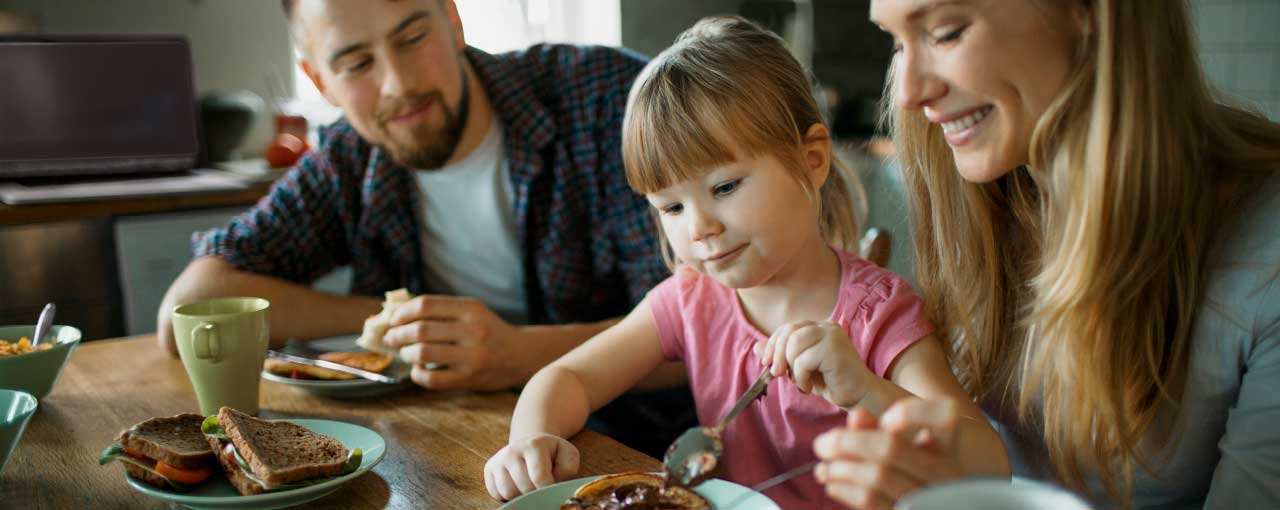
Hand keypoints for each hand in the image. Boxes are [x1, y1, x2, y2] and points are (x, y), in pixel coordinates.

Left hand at [382, 295, 524, 390]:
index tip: (393, 320)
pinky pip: (432, 379)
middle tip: (391, 339)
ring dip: (406, 354)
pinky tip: (418, 370)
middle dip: (397, 335)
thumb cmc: (489, 332)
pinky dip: (417, 375)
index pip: (425, 305)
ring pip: (423, 353)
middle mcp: (473, 330)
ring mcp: (473, 356)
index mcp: (470, 308)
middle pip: (420, 330)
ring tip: (406, 354)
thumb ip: (442, 310)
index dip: (402, 313)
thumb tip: (397, 314)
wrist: (521, 355)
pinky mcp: (471, 378)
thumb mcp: (472, 312)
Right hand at [484, 433, 579, 500]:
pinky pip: (496, 493)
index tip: (552, 487)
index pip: (539, 478)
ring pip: (508, 493)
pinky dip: (508, 495)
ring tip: (530, 485)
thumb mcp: (567, 455)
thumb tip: (554, 482)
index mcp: (534, 445)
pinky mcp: (489, 469)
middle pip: (523, 488)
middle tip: (541, 485)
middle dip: (536, 492)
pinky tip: (517, 485)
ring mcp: (498, 459)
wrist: (530, 444)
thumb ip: (568, 468)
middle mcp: (512, 451)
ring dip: (521, 495)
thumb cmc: (552, 453)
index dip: (548, 488)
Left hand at [753, 320, 872, 407]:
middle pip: (788, 332)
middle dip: (777, 355)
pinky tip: (810, 387)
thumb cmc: (831, 382)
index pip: (788, 328)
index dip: (772, 344)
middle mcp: (826, 326)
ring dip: (792, 369)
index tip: (766, 363)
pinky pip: (803, 360)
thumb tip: (756, 347)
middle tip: (778, 375)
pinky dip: (801, 377)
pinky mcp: (834, 348)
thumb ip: (781, 356)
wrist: (859, 396)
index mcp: (819, 327)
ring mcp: (832, 335)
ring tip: (802, 382)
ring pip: (793, 345)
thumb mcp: (800, 368)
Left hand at [813, 398, 965, 509]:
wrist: (926, 505)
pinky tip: (833, 483)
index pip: (944, 416)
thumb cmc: (907, 469)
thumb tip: (856, 416)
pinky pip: (870, 502)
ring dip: (840, 469)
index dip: (911, 413)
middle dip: (846, 442)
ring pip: (876, 476)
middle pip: (891, 447)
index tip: (886, 420)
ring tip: (824, 468)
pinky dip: (843, 489)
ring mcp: (928, 498)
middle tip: (822, 444)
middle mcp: (945, 472)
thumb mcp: (898, 444)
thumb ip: (877, 427)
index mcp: (947, 445)